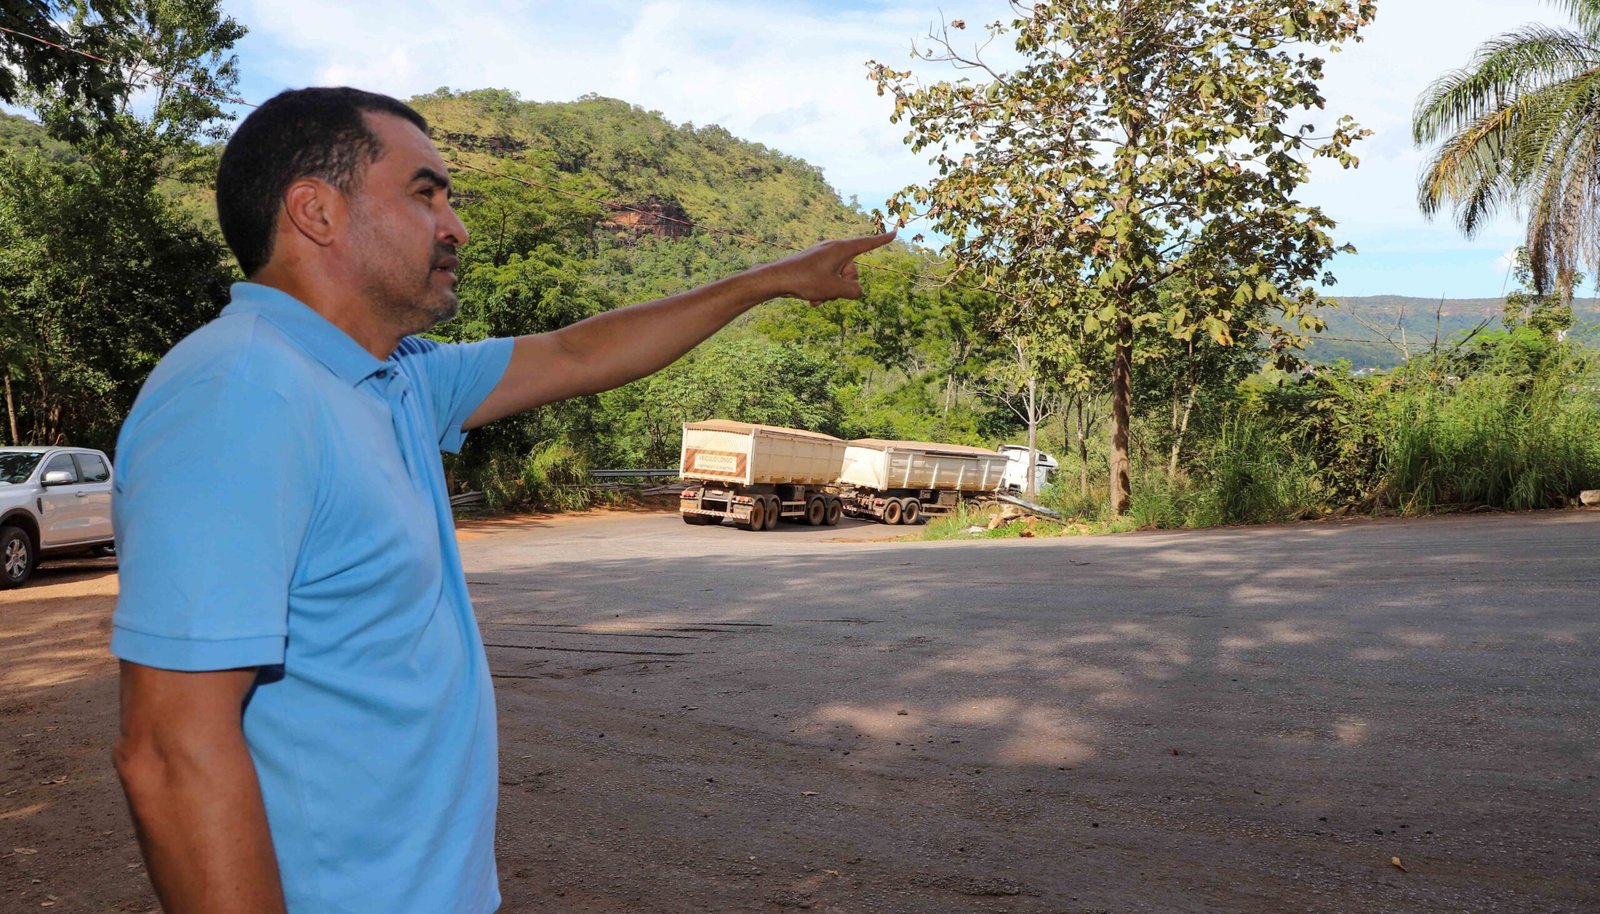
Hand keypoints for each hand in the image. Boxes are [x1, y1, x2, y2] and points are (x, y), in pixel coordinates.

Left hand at [768, 231, 895, 304]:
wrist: (776, 279)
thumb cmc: (805, 280)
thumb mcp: (834, 289)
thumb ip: (854, 291)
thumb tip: (858, 291)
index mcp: (841, 249)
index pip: (867, 244)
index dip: (882, 240)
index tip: (895, 233)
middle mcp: (833, 249)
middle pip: (853, 270)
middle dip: (844, 285)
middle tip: (828, 290)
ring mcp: (823, 257)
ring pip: (840, 278)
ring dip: (832, 291)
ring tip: (817, 297)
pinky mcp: (815, 264)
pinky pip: (828, 279)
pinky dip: (823, 291)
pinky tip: (812, 300)